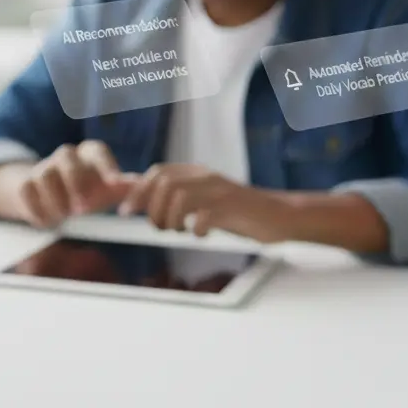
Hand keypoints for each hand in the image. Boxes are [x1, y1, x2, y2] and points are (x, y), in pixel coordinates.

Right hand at [13, 141, 137, 228]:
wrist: (54, 195)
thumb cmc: (90, 190)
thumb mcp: (108, 189)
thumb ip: (126, 188)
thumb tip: (147, 187)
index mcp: (89, 154)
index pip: (97, 151)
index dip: (106, 165)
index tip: (115, 182)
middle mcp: (65, 156)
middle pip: (66, 156)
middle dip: (75, 181)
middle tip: (83, 208)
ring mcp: (44, 167)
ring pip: (44, 174)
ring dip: (55, 198)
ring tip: (64, 216)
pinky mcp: (26, 183)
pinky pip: (26, 190)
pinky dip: (36, 208)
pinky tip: (47, 221)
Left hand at [116, 163, 290, 243]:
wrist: (280, 216)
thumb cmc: (239, 212)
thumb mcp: (205, 201)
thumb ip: (179, 200)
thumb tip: (147, 207)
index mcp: (196, 173)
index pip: (157, 172)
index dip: (138, 191)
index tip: (126, 212)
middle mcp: (206, 177)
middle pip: (164, 183)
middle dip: (152, 208)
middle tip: (159, 228)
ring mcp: (220, 191)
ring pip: (180, 197)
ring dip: (171, 219)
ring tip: (178, 232)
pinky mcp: (234, 208)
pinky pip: (205, 215)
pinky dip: (195, 228)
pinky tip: (200, 235)